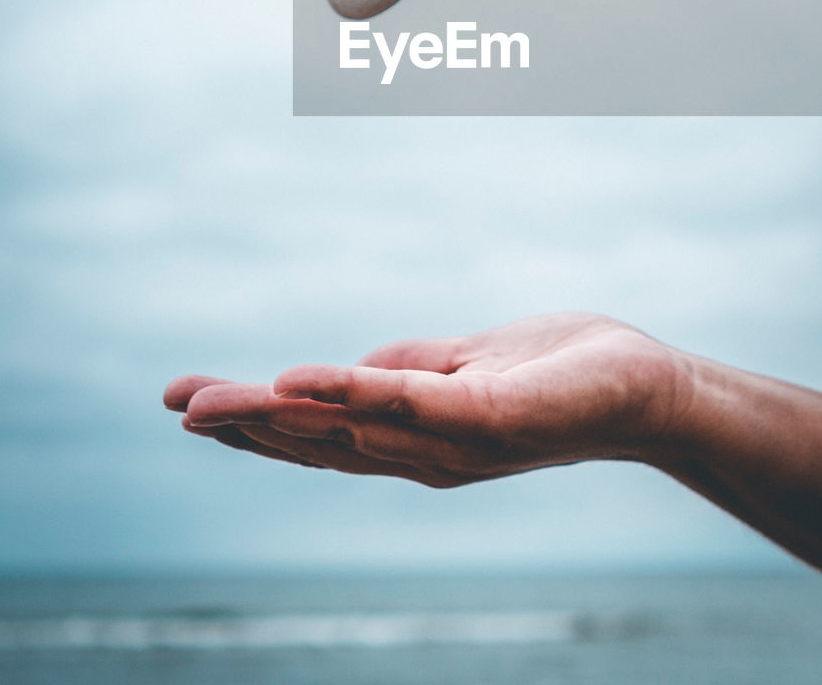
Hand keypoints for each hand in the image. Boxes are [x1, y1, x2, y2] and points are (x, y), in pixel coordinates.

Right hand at [163, 313, 686, 486]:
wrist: (646, 388)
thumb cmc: (561, 374)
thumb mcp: (468, 368)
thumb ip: (411, 373)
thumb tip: (348, 373)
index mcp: (416, 438)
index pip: (320, 436)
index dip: (255, 425)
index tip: (189, 403)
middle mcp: (425, 454)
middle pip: (318, 444)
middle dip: (244, 427)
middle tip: (175, 404)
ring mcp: (455, 441)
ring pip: (347, 430)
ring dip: (275, 417)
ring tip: (208, 402)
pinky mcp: (490, 416)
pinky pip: (410, 405)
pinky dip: (349, 395)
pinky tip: (298, 382)